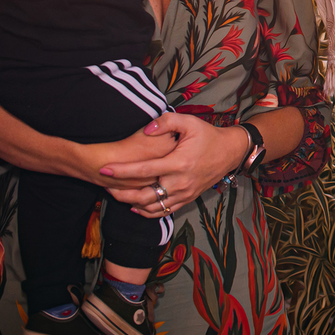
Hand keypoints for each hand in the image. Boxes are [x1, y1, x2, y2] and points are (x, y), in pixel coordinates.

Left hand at [99, 112, 249, 216]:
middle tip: (105, 186)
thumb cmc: (208, 135)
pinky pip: (163, 212)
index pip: (144, 170)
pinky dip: (147, 212)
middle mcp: (180, 182)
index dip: (122, 171)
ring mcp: (184, 194)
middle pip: (144, 195)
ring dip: (132, 203)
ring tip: (116, 195)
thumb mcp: (189, 122)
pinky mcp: (187, 199)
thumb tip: (146, 130)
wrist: (230, 152)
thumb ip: (166, 122)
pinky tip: (135, 206)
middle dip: (121, 193)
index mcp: (179, 163)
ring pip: (152, 207)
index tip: (104, 169)